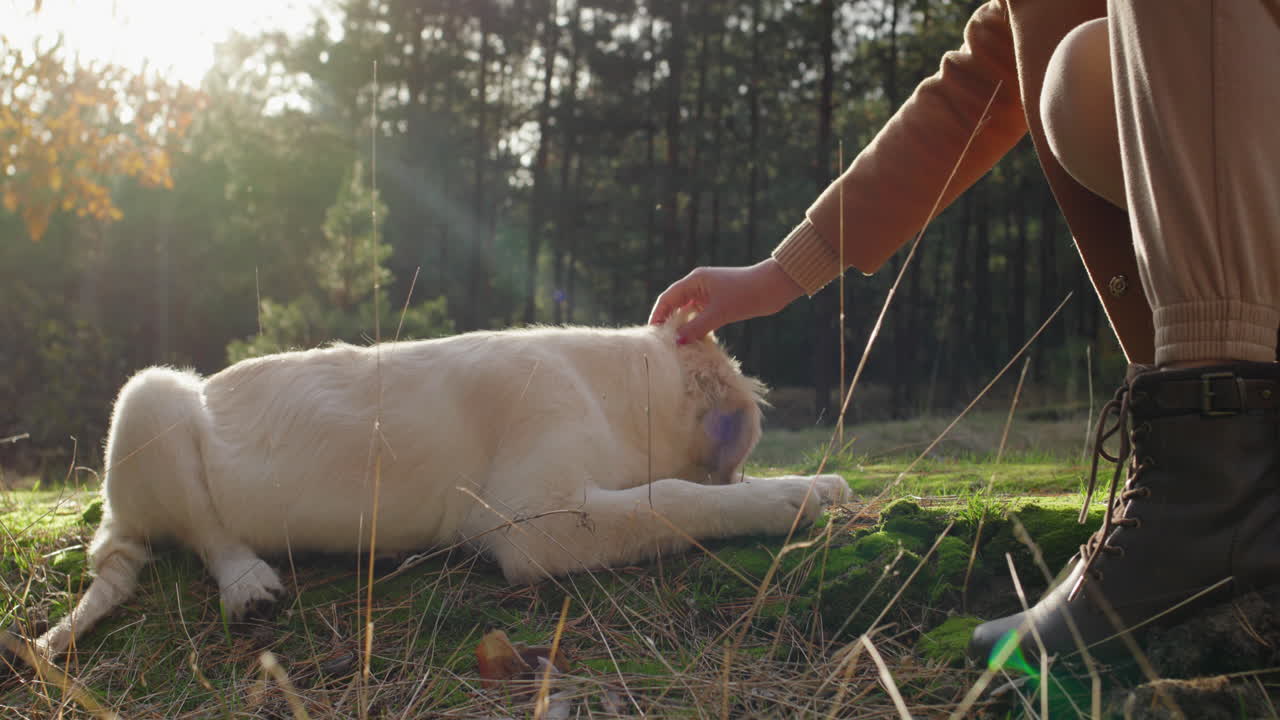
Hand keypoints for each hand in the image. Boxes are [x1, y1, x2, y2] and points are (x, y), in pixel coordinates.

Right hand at [648, 259, 804, 341]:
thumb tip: (677, 342)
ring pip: (689, 312)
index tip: (652, 332)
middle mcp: (699, 286)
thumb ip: (696, 328)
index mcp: (695, 281)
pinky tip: (694, 342)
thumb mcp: (719, 313)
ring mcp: (710, 295)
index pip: (668, 298)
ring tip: (676, 345)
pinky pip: (702, 317)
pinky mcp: (720, 303)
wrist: (774, 287)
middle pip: (676, 305)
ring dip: (683, 327)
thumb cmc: (745, 294)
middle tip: (661, 342)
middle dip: (669, 322)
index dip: (658, 314)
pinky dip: (697, 328)